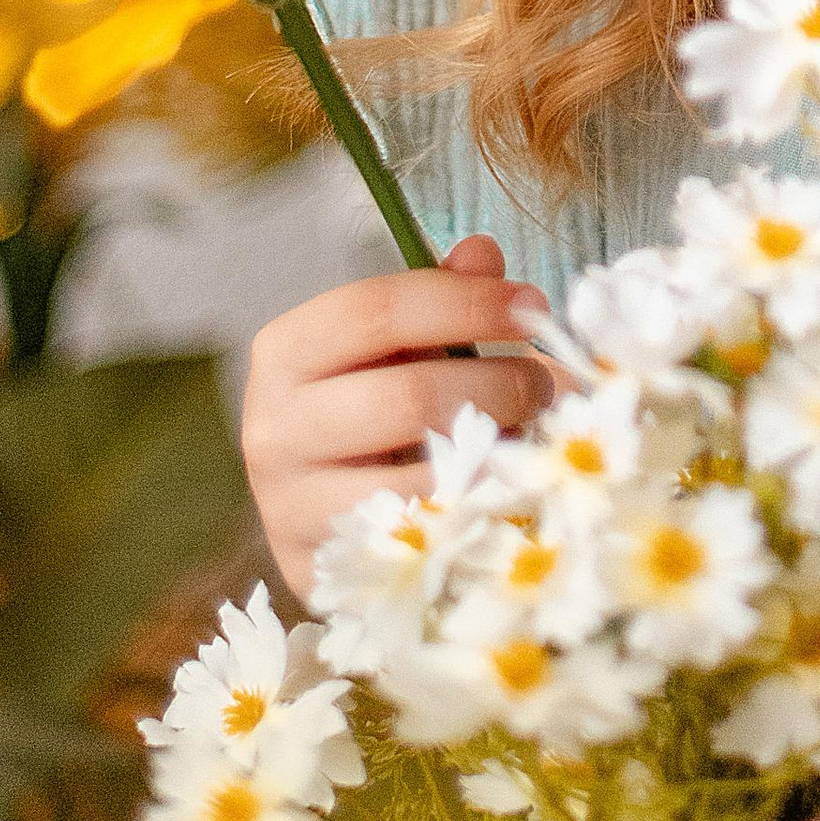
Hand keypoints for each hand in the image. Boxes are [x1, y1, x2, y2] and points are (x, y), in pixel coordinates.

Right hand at [241, 234, 551, 598]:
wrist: (318, 509)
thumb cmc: (370, 407)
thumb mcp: (397, 344)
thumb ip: (440, 298)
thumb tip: (482, 253)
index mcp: (287, 351)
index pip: (378, 310)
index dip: (466, 302)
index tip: (533, 307)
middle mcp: (273, 427)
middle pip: (410, 395)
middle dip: (499, 384)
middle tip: (545, 383)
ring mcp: (288, 506)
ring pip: (420, 476)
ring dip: (497, 454)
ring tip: (532, 436)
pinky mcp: (316, 567)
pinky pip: (420, 540)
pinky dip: (476, 511)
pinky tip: (506, 489)